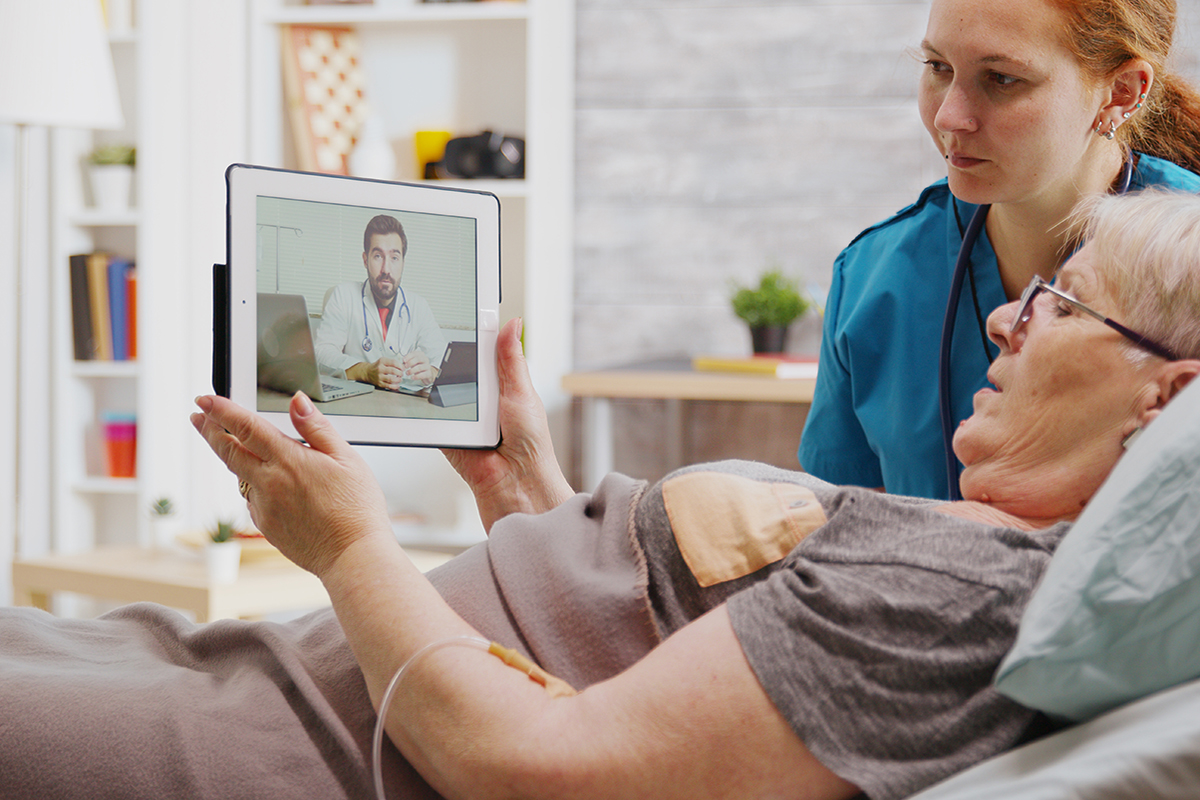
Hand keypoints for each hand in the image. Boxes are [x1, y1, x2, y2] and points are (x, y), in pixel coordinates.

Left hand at [190, 392, 391, 577]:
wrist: (352, 555)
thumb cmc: (356, 508)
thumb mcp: (346, 458)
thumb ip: (316, 428)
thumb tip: (297, 402)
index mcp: (288, 461)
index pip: (246, 427)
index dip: (221, 410)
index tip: (205, 399)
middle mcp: (269, 483)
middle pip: (228, 450)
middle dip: (210, 430)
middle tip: (198, 416)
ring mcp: (264, 506)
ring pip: (239, 475)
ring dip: (232, 456)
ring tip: (233, 444)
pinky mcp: (265, 525)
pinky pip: (252, 498)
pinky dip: (253, 485)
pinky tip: (269, 484)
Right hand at [366, 356, 406, 389]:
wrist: (367, 372)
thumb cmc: (377, 366)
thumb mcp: (383, 360)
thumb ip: (392, 362)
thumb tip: (402, 366)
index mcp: (382, 361)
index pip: (394, 363)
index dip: (400, 366)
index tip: (403, 368)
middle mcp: (380, 369)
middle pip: (393, 371)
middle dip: (400, 373)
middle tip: (401, 374)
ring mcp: (379, 376)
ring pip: (391, 379)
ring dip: (398, 379)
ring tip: (400, 379)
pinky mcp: (379, 383)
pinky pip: (388, 385)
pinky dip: (394, 386)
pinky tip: (397, 385)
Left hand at [401, 348, 436, 385]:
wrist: (426, 373)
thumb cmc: (418, 366)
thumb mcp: (413, 361)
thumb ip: (408, 360)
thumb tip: (403, 361)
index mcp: (421, 355)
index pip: (414, 353)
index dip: (408, 357)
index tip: (403, 361)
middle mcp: (425, 359)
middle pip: (418, 359)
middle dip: (410, 363)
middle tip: (405, 367)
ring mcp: (428, 366)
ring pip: (419, 367)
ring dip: (412, 370)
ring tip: (407, 373)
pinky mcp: (429, 373)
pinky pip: (422, 375)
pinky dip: (416, 376)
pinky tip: (412, 377)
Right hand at [441, 318, 574, 530]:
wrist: (517, 483)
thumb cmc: (531, 444)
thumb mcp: (521, 392)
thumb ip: (510, 360)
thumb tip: (512, 323)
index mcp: (503, 388)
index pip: (484, 355)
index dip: (474, 338)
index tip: (463, 313)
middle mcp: (482, 402)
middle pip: (460, 369)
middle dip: (453, 359)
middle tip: (439, 339)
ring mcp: (463, 418)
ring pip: (443, 389)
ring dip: (441, 384)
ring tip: (431, 369)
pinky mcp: (446, 434)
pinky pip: (432, 416)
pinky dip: (429, 408)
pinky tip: (426, 396)